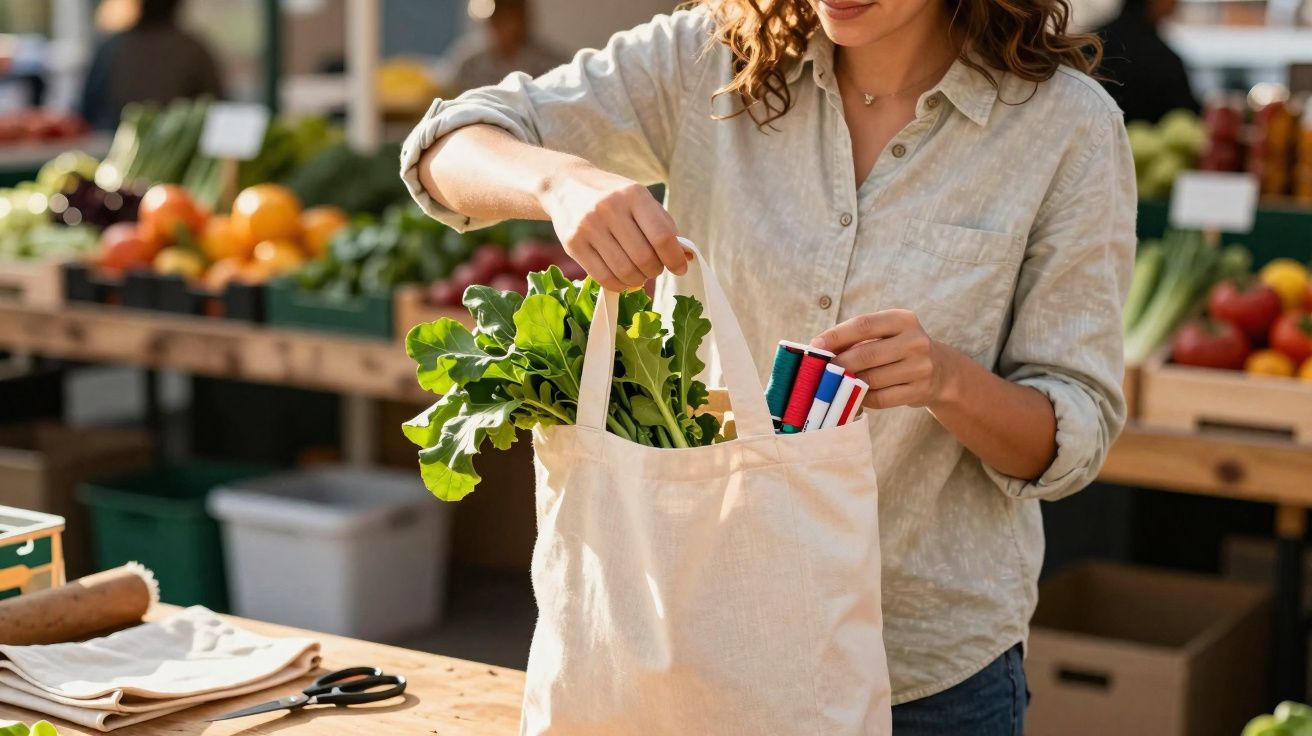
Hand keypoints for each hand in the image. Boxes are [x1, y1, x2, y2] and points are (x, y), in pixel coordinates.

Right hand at [539, 162, 688, 290]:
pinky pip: (603, 278)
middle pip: (644, 258)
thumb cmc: (613, 196)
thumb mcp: (641, 200)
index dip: (675, 258)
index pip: (662, 237)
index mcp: (633, 194)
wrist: (566, 185)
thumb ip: (664, 226)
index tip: (680, 268)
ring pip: (624, 272)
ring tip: (640, 274)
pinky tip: (624, 279)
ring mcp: (588, 226)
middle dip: (655, 270)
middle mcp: (609, 208)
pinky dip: (620, 285)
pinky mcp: (572, 244)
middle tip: (654, 268)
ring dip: (639, 280)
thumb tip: (686, 257)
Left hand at [811, 310, 959, 409]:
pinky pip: (881, 398)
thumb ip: (856, 339)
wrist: (940, 371)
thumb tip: (819, 349)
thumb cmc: (898, 349)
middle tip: (820, 371)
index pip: (863, 324)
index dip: (836, 335)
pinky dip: (863, 398)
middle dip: (838, 364)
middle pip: (866, 354)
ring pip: (871, 379)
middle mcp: (915, 341)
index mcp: (903, 319)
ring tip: (836, 383)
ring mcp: (920, 367)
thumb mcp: (885, 334)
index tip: (815, 345)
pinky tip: (856, 395)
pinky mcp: (920, 391)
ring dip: (849, 383)